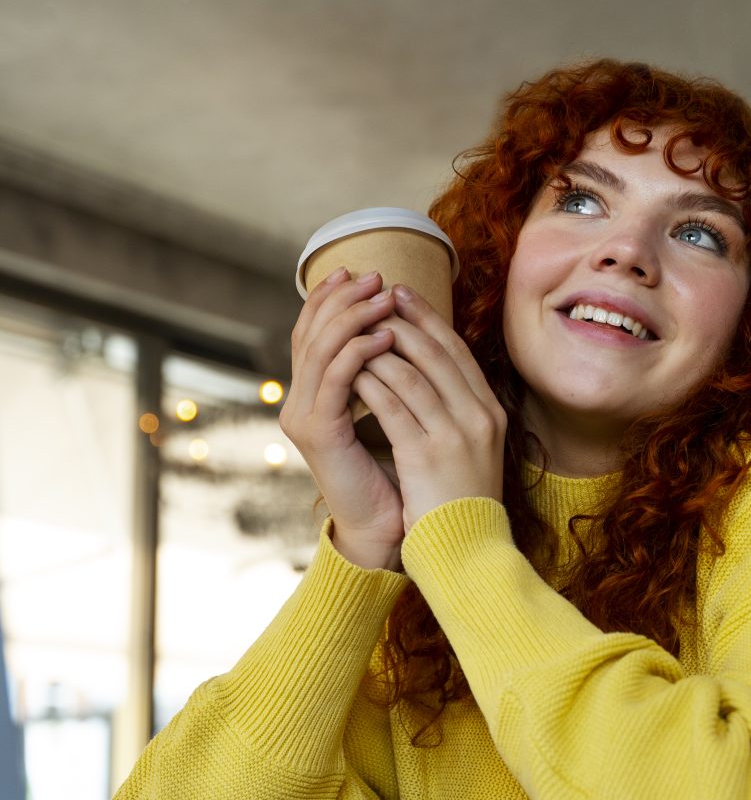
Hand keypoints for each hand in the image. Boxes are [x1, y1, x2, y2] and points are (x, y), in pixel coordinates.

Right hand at [279, 268, 404, 569]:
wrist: (389, 528)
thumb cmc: (397, 473)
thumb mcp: (390, 411)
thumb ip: (383, 375)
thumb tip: (400, 326)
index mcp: (314, 395)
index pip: (312, 331)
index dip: (331, 298)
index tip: (359, 271)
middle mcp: (300, 401)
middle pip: (309, 331)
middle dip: (342, 298)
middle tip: (374, 276)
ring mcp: (305, 416)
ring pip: (320, 348)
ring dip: (353, 317)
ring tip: (384, 297)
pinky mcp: (319, 432)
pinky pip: (336, 379)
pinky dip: (359, 352)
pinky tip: (386, 337)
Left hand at [352, 285, 506, 531]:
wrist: (467, 551)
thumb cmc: (462, 503)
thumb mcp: (472, 451)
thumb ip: (458, 413)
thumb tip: (429, 376)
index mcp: (491, 413)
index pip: (457, 352)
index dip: (428, 318)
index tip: (402, 294)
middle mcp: (479, 417)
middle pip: (436, 352)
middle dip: (399, 319)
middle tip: (371, 297)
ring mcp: (456, 435)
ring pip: (411, 373)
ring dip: (377, 347)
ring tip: (352, 331)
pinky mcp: (428, 455)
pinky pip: (393, 406)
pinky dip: (369, 383)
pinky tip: (349, 371)